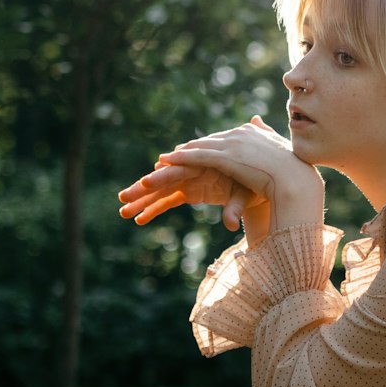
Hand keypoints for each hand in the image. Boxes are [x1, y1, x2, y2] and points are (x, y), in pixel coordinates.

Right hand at [119, 135, 265, 231]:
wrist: (263, 181)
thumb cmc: (256, 182)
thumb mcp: (248, 194)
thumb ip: (235, 208)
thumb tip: (231, 225)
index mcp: (206, 161)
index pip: (182, 166)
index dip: (164, 174)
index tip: (146, 180)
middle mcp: (194, 169)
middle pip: (165, 178)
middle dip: (143, 188)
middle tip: (123, 197)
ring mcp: (190, 180)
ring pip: (162, 190)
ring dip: (142, 200)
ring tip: (122, 211)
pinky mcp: (190, 191)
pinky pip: (169, 200)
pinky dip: (155, 209)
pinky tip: (138, 219)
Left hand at [157, 116, 323, 230]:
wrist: (295, 180)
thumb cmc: (292, 171)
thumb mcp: (277, 148)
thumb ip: (265, 133)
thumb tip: (258, 119)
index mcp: (251, 132)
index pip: (222, 139)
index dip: (205, 146)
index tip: (191, 152)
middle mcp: (239, 133)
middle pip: (207, 142)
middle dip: (187, 150)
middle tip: (169, 158)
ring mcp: (232, 143)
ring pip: (198, 148)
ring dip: (178, 156)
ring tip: (161, 162)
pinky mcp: (226, 156)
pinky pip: (198, 156)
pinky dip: (181, 158)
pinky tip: (167, 162)